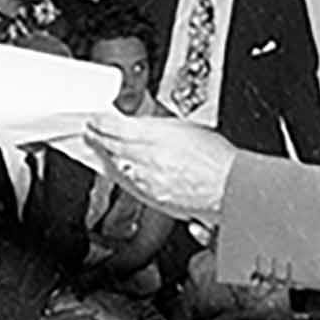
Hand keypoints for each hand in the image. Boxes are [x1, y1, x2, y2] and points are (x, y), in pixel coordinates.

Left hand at [84, 112, 237, 221]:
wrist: (230, 188)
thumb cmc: (218, 159)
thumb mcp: (187, 129)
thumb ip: (160, 127)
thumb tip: (144, 125)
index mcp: (155, 137)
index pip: (116, 127)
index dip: (102, 122)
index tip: (95, 119)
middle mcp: (146, 161)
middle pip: (112, 148)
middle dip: (98, 139)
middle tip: (90, 133)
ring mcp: (147, 183)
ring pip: (117, 167)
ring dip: (106, 157)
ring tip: (100, 150)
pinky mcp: (153, 200)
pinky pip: (128, 184)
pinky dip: (120, 175)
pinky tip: (118, 171)